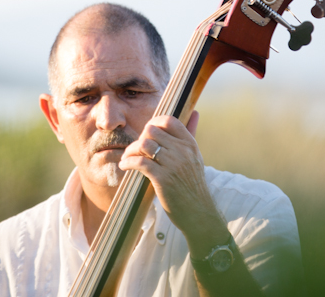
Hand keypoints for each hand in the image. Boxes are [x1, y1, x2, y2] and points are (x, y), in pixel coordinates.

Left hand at [119, 112, 228, 251]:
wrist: (199, 212)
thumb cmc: (193, 184)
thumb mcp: (195, 157)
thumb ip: (191, 135)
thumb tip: (195, 112)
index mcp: (190, 144)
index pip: (169, 121)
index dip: (154, 123)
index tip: (146, 134)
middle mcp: (182, 151)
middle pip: (151, 131)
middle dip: (139, 139)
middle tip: (135, 149)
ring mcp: (173, 164)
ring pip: (143, 145)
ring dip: (130, 151)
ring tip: (127, 158)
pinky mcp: (163, 179)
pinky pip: (139, 162)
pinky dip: (128, 162)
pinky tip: (125, 166)